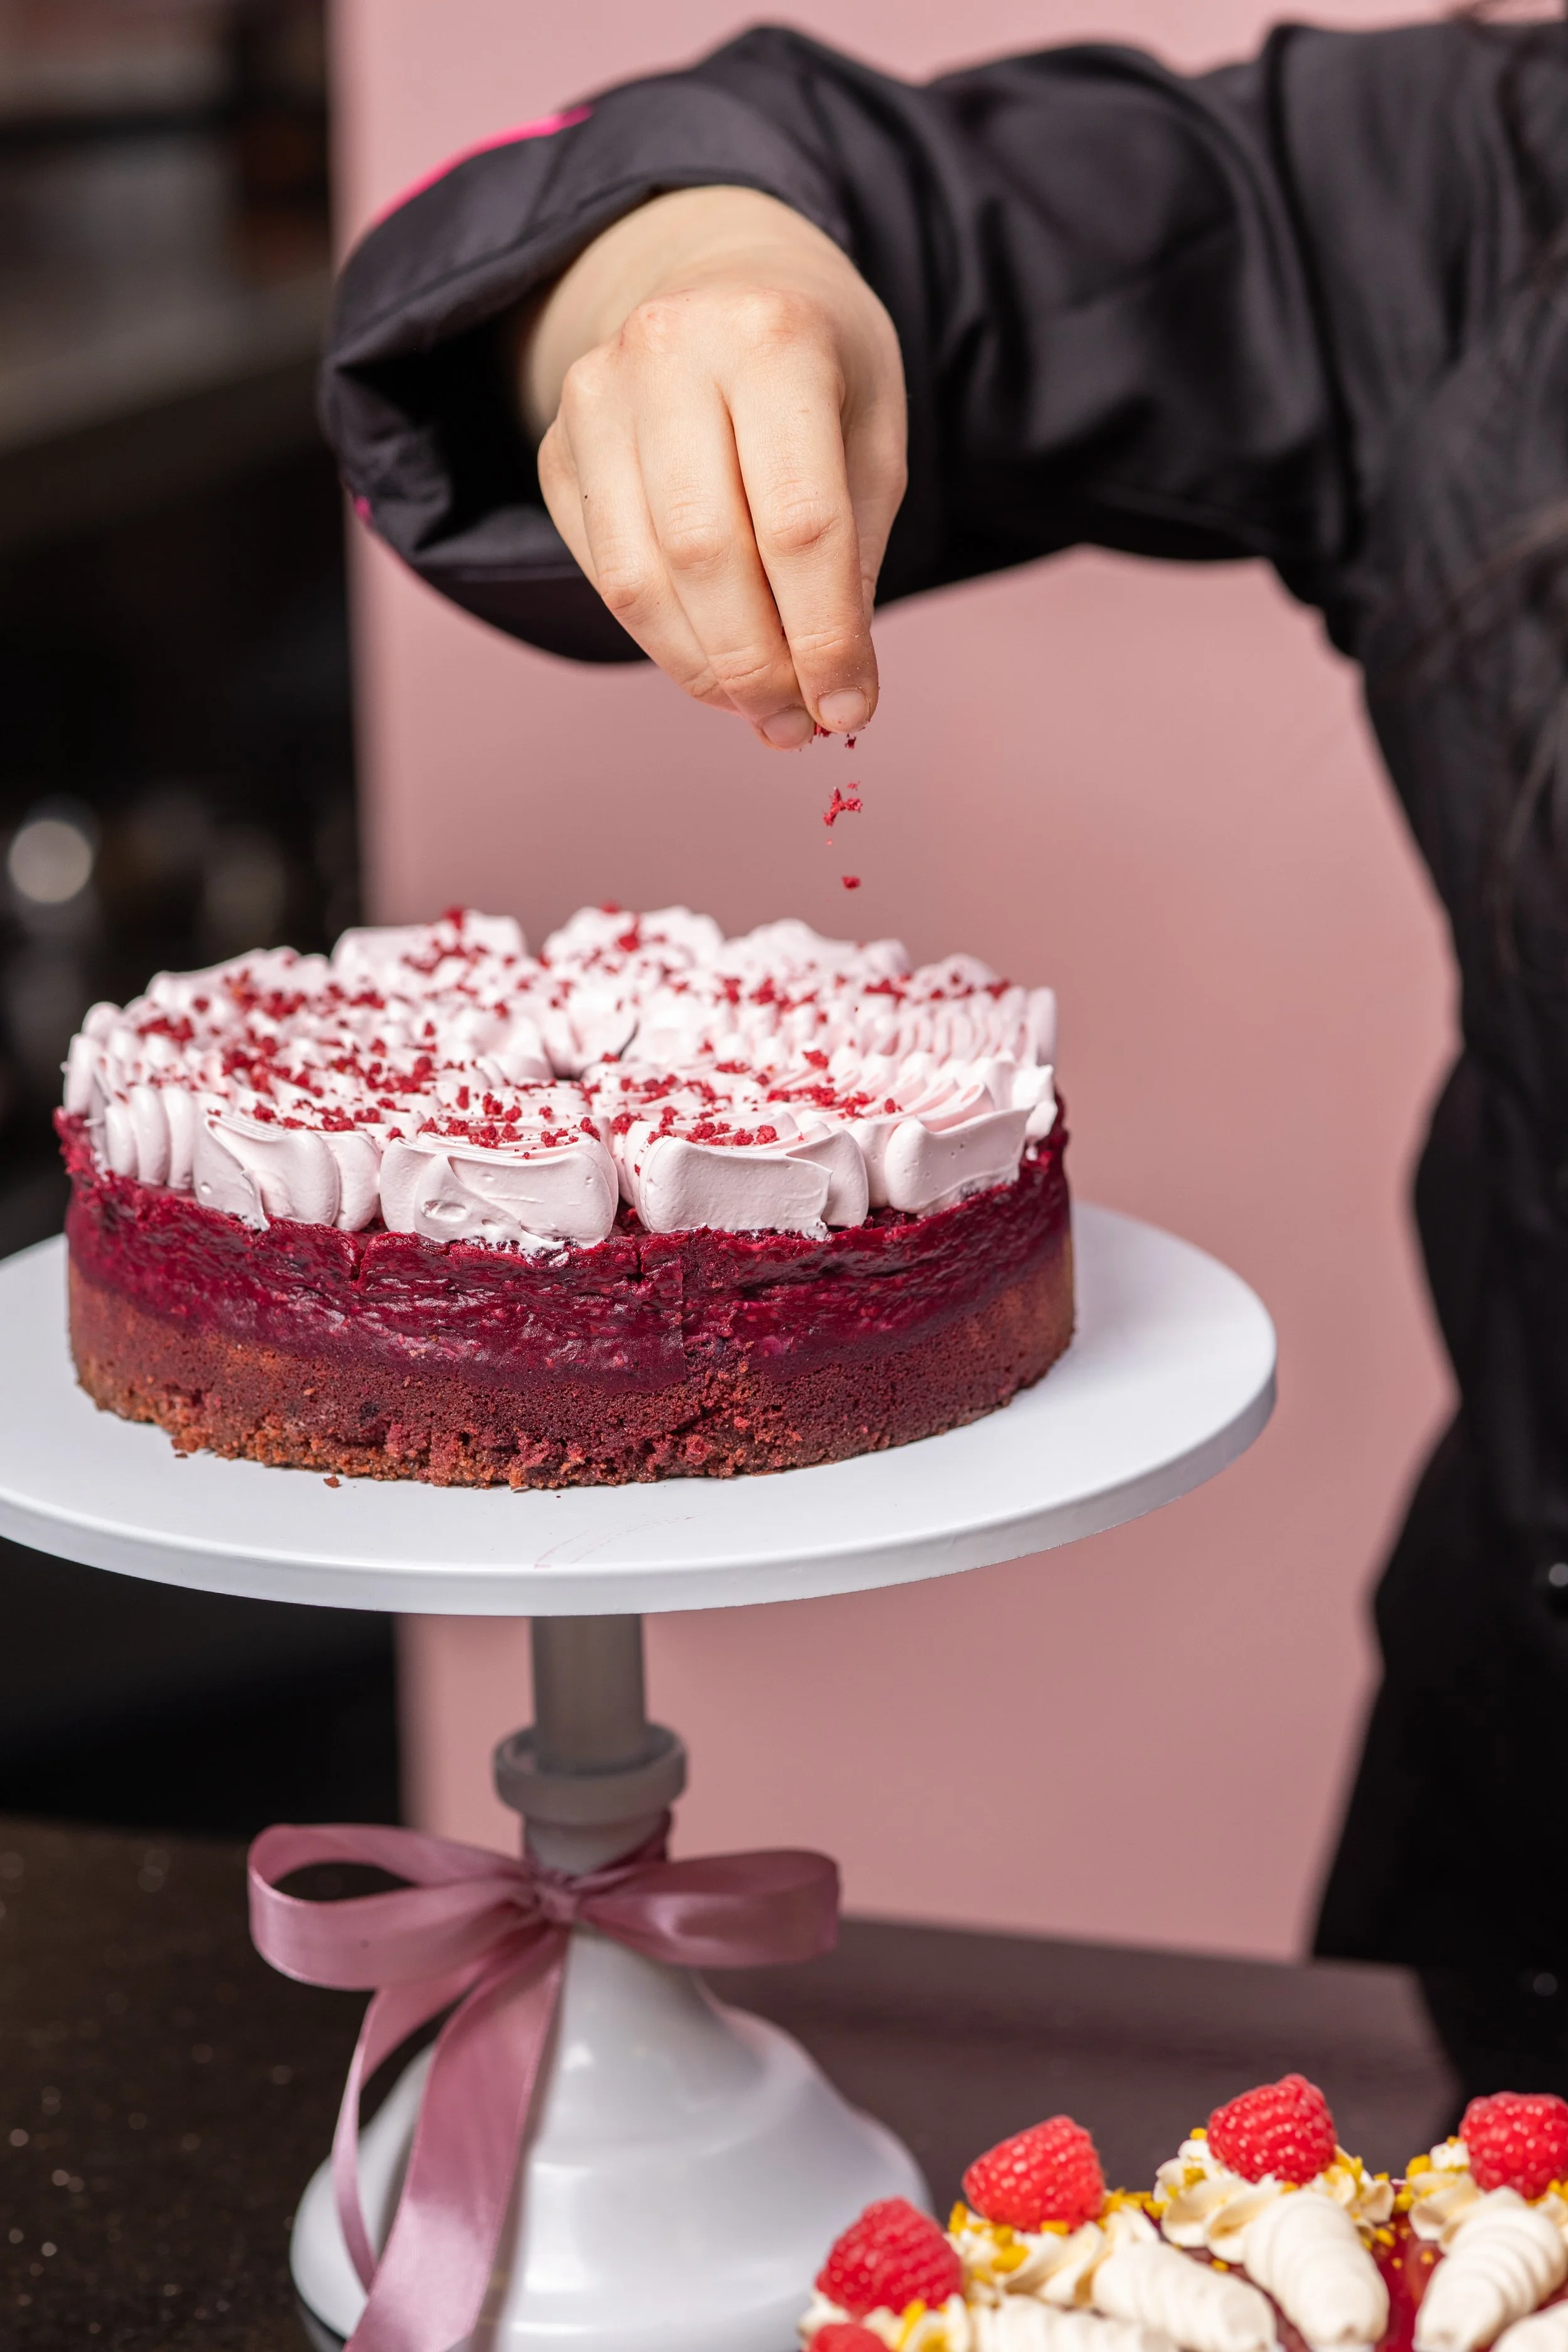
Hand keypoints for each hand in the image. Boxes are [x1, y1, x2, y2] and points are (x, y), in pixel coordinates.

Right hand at [521, 186, 906, 746]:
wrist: (721, 278)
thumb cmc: (817, 370)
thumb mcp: (872, 437)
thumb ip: (853, 560)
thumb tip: (828, 694)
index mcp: (771, 336)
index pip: (798, 524)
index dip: (825, 637)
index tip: (849, 709)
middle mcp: (667, 352)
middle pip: (705, 555)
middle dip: (757, 665)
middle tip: (796, 726)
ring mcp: (594, 396)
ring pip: (639, 579)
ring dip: (702, 668)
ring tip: (757, 709)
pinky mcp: (556, 446)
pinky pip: (602, 575)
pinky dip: (661, 638)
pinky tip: (710, 658)